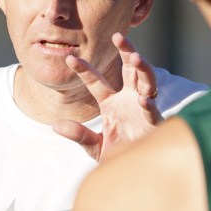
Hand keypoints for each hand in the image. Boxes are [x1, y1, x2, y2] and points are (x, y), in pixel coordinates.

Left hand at [53, 32, 162, 161]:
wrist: (137, 175)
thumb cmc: (119, 156)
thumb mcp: (95, 146)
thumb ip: (79, 135)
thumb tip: (56, 126)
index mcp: (111, 102)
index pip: (96, 82)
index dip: (84, 70)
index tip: (69, 59)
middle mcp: (129, 100)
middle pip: (129, 70)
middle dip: (126, 51)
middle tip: (118, 36)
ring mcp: (143, 109)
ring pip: (146, 82)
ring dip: (142, 69)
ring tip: (135, 57)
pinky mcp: (155, 124)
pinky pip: (152, 111)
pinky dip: (147, 106)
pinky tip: (142, 100)